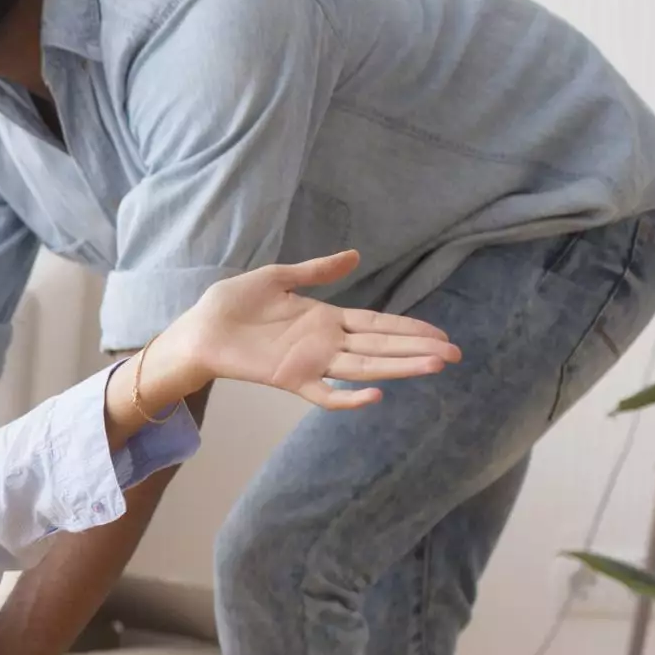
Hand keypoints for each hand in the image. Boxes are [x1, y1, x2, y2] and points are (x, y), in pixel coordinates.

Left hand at [150, 250, 460, 409]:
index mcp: (326, 319)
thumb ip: (316, 270)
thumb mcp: (278, 278)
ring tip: (434, 367)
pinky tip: (376, 395)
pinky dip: (348, 399)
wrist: (199, 327)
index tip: (442, 334)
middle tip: (455, 354)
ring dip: (399, 368)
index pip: (378, 324)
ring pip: (365, 368)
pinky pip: (325, 395)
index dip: (409, 329)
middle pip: (381, 347)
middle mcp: (325, 344)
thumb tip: (355, 255)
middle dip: (417, 350)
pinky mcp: (290, 380)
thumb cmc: (233, 304)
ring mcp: (311, 363)